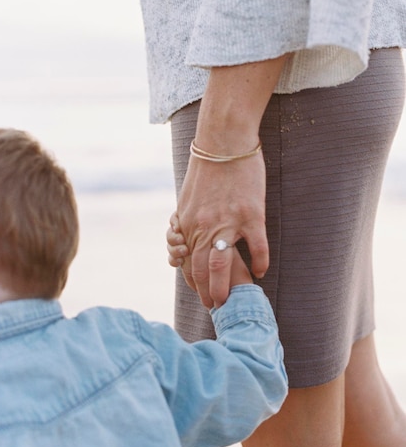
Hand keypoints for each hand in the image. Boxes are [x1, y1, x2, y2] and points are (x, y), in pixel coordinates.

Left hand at [175, 56, 286, 308]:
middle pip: (201, 268)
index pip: (186, 262)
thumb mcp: (188, 197)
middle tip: (215, 305)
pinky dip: (259, 262)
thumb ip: (188, 220)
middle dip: (207, 292)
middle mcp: (204, 225)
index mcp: (188, 223)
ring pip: (222, 264)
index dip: (193, 281)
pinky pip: (256, 247)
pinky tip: (262, 272)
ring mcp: (228, 221)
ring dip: (226, 286)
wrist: (224, 141)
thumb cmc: (207, 168)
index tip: (199, 293)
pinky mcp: (251, 214)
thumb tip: (185, 237)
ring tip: (231, 299)